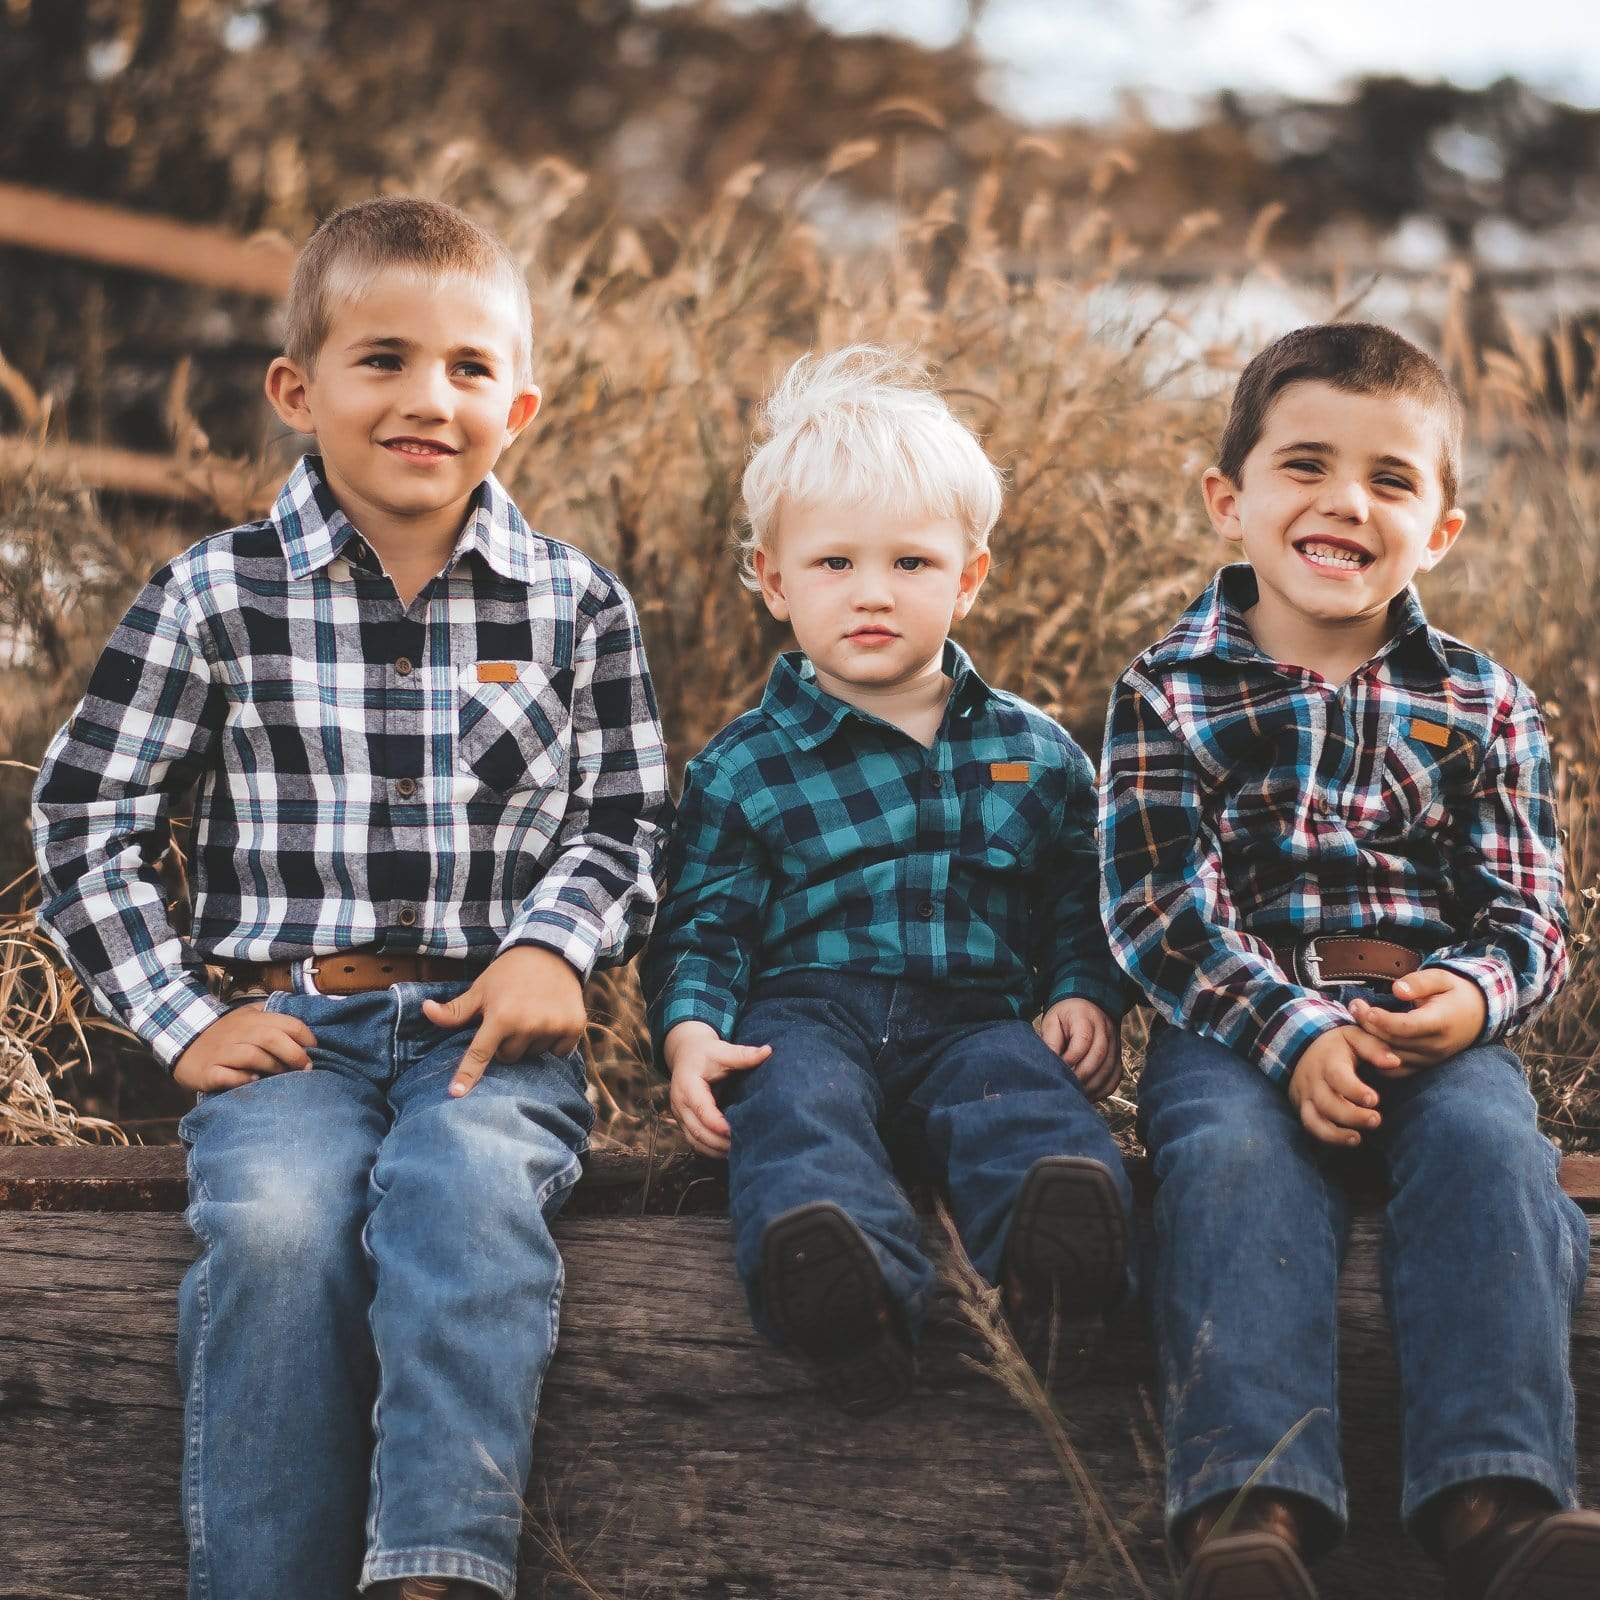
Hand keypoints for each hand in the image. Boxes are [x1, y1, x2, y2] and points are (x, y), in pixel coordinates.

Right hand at [173, 1003, 315, 1093]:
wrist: (182, 1042)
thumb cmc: (226, 1034)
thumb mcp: (248, 1017)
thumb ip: (272, 1017)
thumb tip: (305, 1027)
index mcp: (252, 1018)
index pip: (287, 1023)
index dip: (306, 1037)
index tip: (314, 1050)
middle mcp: (238, 1033)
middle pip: (272, 1038)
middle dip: (294, 1054)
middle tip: (306, 1068)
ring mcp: (222, 1052)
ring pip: (252, 1056)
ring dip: (273, 1067)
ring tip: (282, 1075)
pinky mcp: (208, 1072)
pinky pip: (228, 1076)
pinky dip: (243, 1079)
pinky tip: (253, 1081)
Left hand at [422, 946, 587, 1096]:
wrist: (551, 951)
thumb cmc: (508, 973)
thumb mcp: (480, 989)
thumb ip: (455, 1010)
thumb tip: (425, 1010)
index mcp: (501, 1016)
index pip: (480, 1054)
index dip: (467, 1075)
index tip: (456, 1093)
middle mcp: (527, 1024)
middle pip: (509, 1057)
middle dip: (507, 1043)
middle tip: (512, 1018)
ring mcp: (552, 1026)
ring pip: (534, 1054)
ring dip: (531, 1041)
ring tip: (533, 1014)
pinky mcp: (574, 1026)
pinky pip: (559, 1051)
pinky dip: (555, 1041)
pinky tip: (551, 1019)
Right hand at [664, 1020, 770, 1156]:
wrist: (686, 1055)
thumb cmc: (705, 1054)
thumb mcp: (722, 1051)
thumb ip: (742, 1054)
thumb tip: (767, 1051)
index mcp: (687, 1085)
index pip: (701, 1109)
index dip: (717, 1123)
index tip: (734, 1131)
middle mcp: (680, 1104)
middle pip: (697, 1130)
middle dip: (719, 1142)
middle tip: (743, 1145)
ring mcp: (680, 1116)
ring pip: (695, 1141)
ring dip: (715, 1150)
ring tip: (738, 1152)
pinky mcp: (685, 1123)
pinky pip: (695, 1142)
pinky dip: (710, 1150)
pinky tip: (728, 1152)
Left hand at [1039, 998, 1121, 1101]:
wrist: (1087, 1006)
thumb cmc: (1065, 1016)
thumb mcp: (1052, 1020)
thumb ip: (1050, 1040)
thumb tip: (1049, 1063)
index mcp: (1086, 1018)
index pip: (1083, 1041)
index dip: (1070, 1058)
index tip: (1058, 1069)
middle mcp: (1104, 1031)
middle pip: (1098, 1057)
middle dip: (1081, 1076)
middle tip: (1066, 1086)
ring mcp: (1114, 1044)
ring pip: (1109, 1070)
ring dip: (1092, 1086)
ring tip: (1076, 1094)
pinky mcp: (1117, 1057)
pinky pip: (1115, 1077)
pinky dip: (1103, 1090)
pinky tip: (1089, 1095)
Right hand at [1288, 1025, 1398, 1146]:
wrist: (1301, 1047)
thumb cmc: (1337, 1045)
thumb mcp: (1354, 1036)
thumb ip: (1374, 1047)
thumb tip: (1394, 1062)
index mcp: (1327, 1061)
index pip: (1337, 1077)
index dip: (1354, 1090)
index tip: (1374, 1099)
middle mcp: (1313, 1080)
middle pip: (1327, 1103)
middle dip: (1351, 1115)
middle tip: (1376, 1120)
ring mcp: (1305, 1096)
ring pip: (1314, 1119)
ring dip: (1335, 1133)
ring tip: (1358, 1139)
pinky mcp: (1303, 1108)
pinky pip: (1311, 1127)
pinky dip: (1327, 1138)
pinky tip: (1349, 1141)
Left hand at [1349, 969, 1486, 1066]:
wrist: (1477, 1016)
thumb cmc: (1454, 993)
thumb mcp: (1442, 978)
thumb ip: (1419, 982)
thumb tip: (1397, 990)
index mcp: (1441, 1022)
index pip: (1408, 1027)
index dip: (1384, 1020)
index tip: (1366, 1009)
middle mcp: (1435, 1045)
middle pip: (1394, 1041)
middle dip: (1369, 1024)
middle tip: (1353, 1005)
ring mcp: (1429, 1060)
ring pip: (1390, 1057)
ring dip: (1368, 1040)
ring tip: (1356, 1018)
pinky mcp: (1422, 1067)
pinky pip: (1394, 1070)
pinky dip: (1376, 1058)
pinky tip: (1364, 1039)